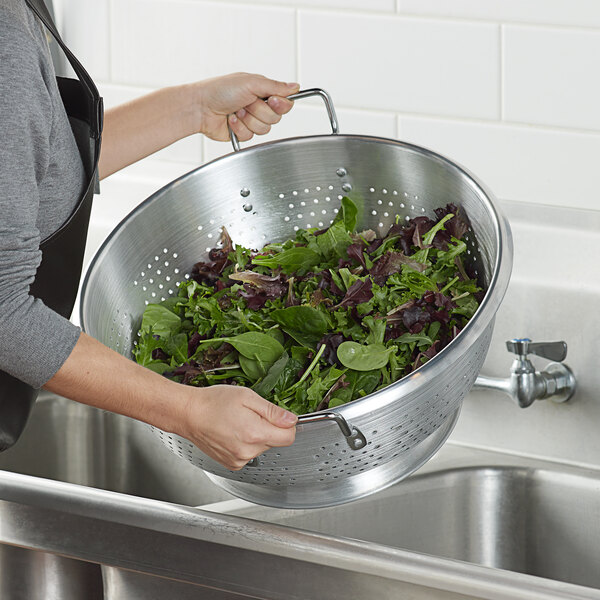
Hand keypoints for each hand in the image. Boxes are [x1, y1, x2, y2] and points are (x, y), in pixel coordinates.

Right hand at [180, 384, 297, 470]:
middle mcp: (248, 451)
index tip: (278, 417)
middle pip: (275, 442)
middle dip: (268, 428)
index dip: (287, 424)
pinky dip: (245, 444)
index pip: (289, 437)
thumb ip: (272, 411)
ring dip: (256, 436)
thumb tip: (291, 420)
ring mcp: (239, 460)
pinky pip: (249, 454)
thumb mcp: (247, 397)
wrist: (189, 414)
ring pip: (262, 448)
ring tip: (238, 423)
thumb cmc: (213, 402)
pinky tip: (232, 433)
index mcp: (255, 433)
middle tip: (250, 415)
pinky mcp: (232, 464)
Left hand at [191, 72, 299, 142]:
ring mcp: (251, 120)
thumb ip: (275, 86)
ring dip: (248, 120)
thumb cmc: (220, 90)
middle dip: (259, 111)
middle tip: (245, 103)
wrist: (200, 107)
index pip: (285, 103)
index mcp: (262, 91)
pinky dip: (239, 128)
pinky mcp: (243, 133)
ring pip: (264, 129)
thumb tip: (295, 87)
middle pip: (275, 118)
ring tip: (235, 111)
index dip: (280, 104)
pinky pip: (250, 136)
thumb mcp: (250, 82)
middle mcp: (258, 106)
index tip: (271, 101)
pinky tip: (230, 120)